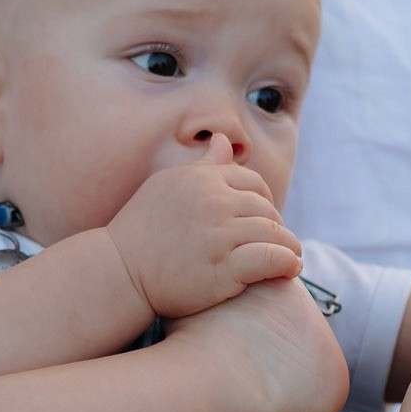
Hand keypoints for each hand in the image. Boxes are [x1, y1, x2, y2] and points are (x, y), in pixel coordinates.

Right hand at [107, 138, 302, 318]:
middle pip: (266, 209)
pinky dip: (285, 263)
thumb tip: (224, 140)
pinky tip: (289, 270)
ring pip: (273, 233)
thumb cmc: (140, 230)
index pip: (253, 183)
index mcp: (201, 179)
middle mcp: (213, 201)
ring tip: (292, 258)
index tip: (263, 220)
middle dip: (276, 226)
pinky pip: (269, 258)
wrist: (118, 271)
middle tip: (278, 242)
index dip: (264, 201)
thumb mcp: (167, 187)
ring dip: (288, 246)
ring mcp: (219, 234)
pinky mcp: (223, 267)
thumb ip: (202, 166)